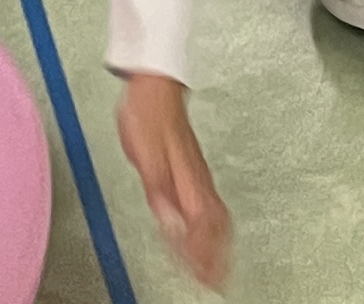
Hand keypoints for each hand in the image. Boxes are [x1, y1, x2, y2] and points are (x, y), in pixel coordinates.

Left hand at [116, 75, 233, 289]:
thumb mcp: (145, 155)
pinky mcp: (192, 167)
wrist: (154, 82)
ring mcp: (197, 172)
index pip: (203, 227)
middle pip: (216, 226)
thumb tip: (174, 225)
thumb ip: (159, 192)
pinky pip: (210, 204)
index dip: (205, 256)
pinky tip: (204, 230)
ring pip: (216, 215)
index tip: (206, 279)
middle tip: (215, 281)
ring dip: (217, 244)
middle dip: (217, 257)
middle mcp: (198, 179)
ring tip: (215, 265)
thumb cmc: (149, 113)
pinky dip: (211, 226)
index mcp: (188, 179)